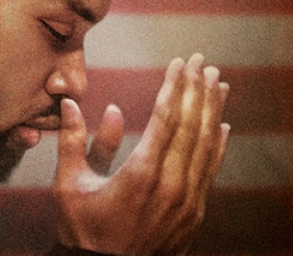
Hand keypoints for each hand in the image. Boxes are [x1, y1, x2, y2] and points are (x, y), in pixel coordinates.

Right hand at [54, 53, 229, 254]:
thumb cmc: (84, 230)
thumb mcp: (69, 185)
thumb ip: (73, 141)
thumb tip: (71, 104)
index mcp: (141, 172)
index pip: (166, 117)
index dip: (175, 86)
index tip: (181, 63)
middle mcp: (171, 184)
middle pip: (191, 126)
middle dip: (198, 90)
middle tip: (203, 62)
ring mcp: (187, 200)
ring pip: (206, 145)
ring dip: (213, 110)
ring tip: (218, 83)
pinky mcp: (193, 213)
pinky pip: (210, 170)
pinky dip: (217, 145)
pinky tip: (222, 125)